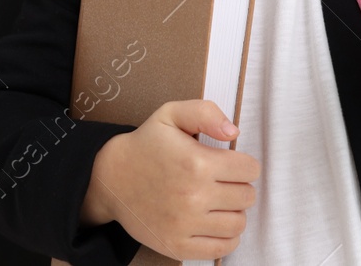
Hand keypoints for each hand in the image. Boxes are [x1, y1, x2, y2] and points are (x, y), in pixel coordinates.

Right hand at [79, 98, 259, 260]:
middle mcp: (193, 196)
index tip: (232, 164)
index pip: (250, 170)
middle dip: (240, 186)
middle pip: (247, 196)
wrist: (110, 178)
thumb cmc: (145, 145)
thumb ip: (206, 113)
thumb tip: (233, 132)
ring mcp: (184, 225)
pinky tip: (216, 223)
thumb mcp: (172, 114)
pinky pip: (221, 248)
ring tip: (219, 202)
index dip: (245, 164)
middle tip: (224, 182)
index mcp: (197, 163)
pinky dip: (226, 237)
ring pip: (238, 223)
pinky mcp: (176, 245)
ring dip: (234, 211)